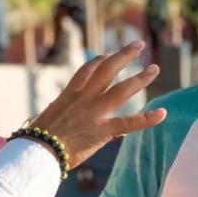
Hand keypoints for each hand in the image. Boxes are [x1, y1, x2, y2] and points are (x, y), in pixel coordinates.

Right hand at [30, 41, 164, 167]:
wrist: (38, 151)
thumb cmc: (36, 140)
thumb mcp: (44, 120)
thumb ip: (54, 117)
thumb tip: (42, 121)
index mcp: (68, 95)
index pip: (86, 70)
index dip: (99, 60)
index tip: (108, 55)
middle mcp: (84, 99)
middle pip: (107, 70)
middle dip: (124, 55)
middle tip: (139, 45)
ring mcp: (95, 113)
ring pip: (122, 89)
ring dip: (140, 78)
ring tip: (154, 68)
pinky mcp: (102, 131)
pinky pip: (129, 123)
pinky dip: (147, 118)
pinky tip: (162, 113)